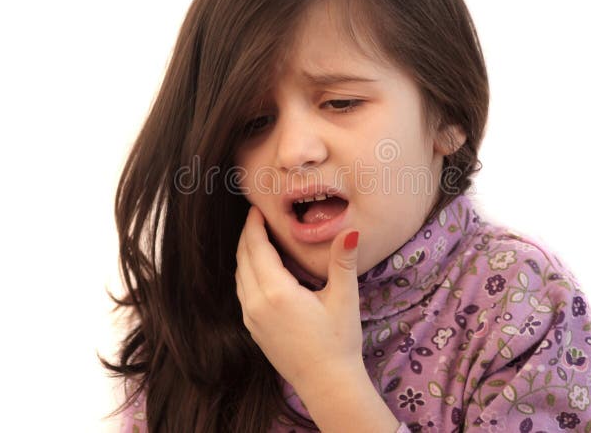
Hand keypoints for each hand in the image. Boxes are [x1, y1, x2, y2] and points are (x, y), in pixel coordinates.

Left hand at [234, 205, 362, 391]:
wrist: (327, 383)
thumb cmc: (339, 341)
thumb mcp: (344, 298)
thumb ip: (342, 261)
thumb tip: (350, 230)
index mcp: (276, 292)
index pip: (256, 247)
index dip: (254, 224)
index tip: (258, 207)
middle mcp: (257, 303)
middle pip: (243, 258)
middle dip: (248, 234)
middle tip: (257, 216)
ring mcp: (251, 318)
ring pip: (240, 276)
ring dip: (246, 254)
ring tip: (258, 237)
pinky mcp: (253, 329)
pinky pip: (243, 292)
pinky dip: (247, 273)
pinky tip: (261, 269)